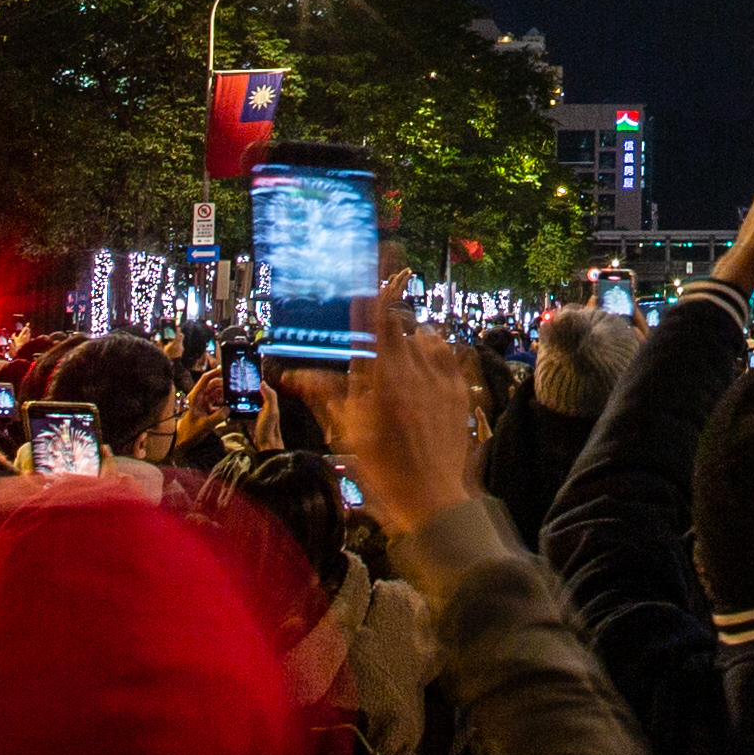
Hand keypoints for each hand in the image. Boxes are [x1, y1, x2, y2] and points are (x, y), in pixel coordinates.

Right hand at [296, 281, 475, 539]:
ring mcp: (442, 377)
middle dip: (390, 329)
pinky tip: (425, 381)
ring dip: (414, 344)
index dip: (382, 282)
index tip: (386, 254)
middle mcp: (414, 368)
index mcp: (381, 375)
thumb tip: (292, 375)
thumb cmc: (382, 468)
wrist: (431, 499)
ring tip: (403, 371)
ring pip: (426, 338)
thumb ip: (325, 394)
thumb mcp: (347, 430)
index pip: (380, 314)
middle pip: (401, 325)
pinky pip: (447, 357)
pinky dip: (435, 359)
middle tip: (380, 353)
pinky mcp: (461, 388)